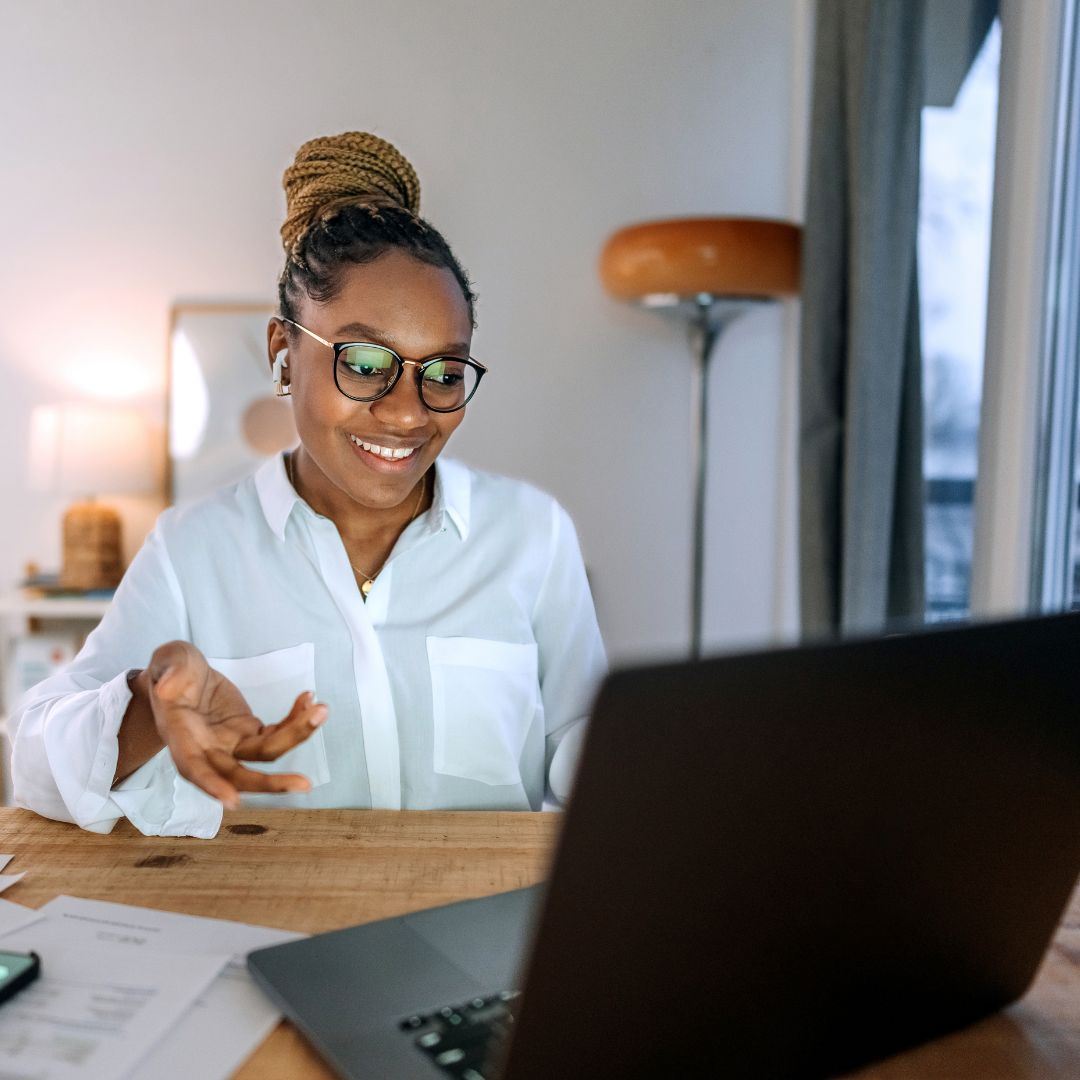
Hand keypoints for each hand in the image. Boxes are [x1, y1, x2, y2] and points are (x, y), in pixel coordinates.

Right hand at [143, 641, 326, 808]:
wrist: (183, 679)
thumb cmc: (171, 672)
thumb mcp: (167, 661)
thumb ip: (170, 670)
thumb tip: (168, 685)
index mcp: (181, 737)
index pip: (194, 767)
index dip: (211, 784)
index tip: (232, 801)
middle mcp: (209, 749)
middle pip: (239, 774)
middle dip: (271, 783)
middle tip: (305, 784)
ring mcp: (232, 743)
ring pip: (266, 752)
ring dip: (296, 735)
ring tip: (321, 710)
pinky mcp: (250, 732)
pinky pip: (276, 732)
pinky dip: (295, 719)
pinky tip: (309, 699)